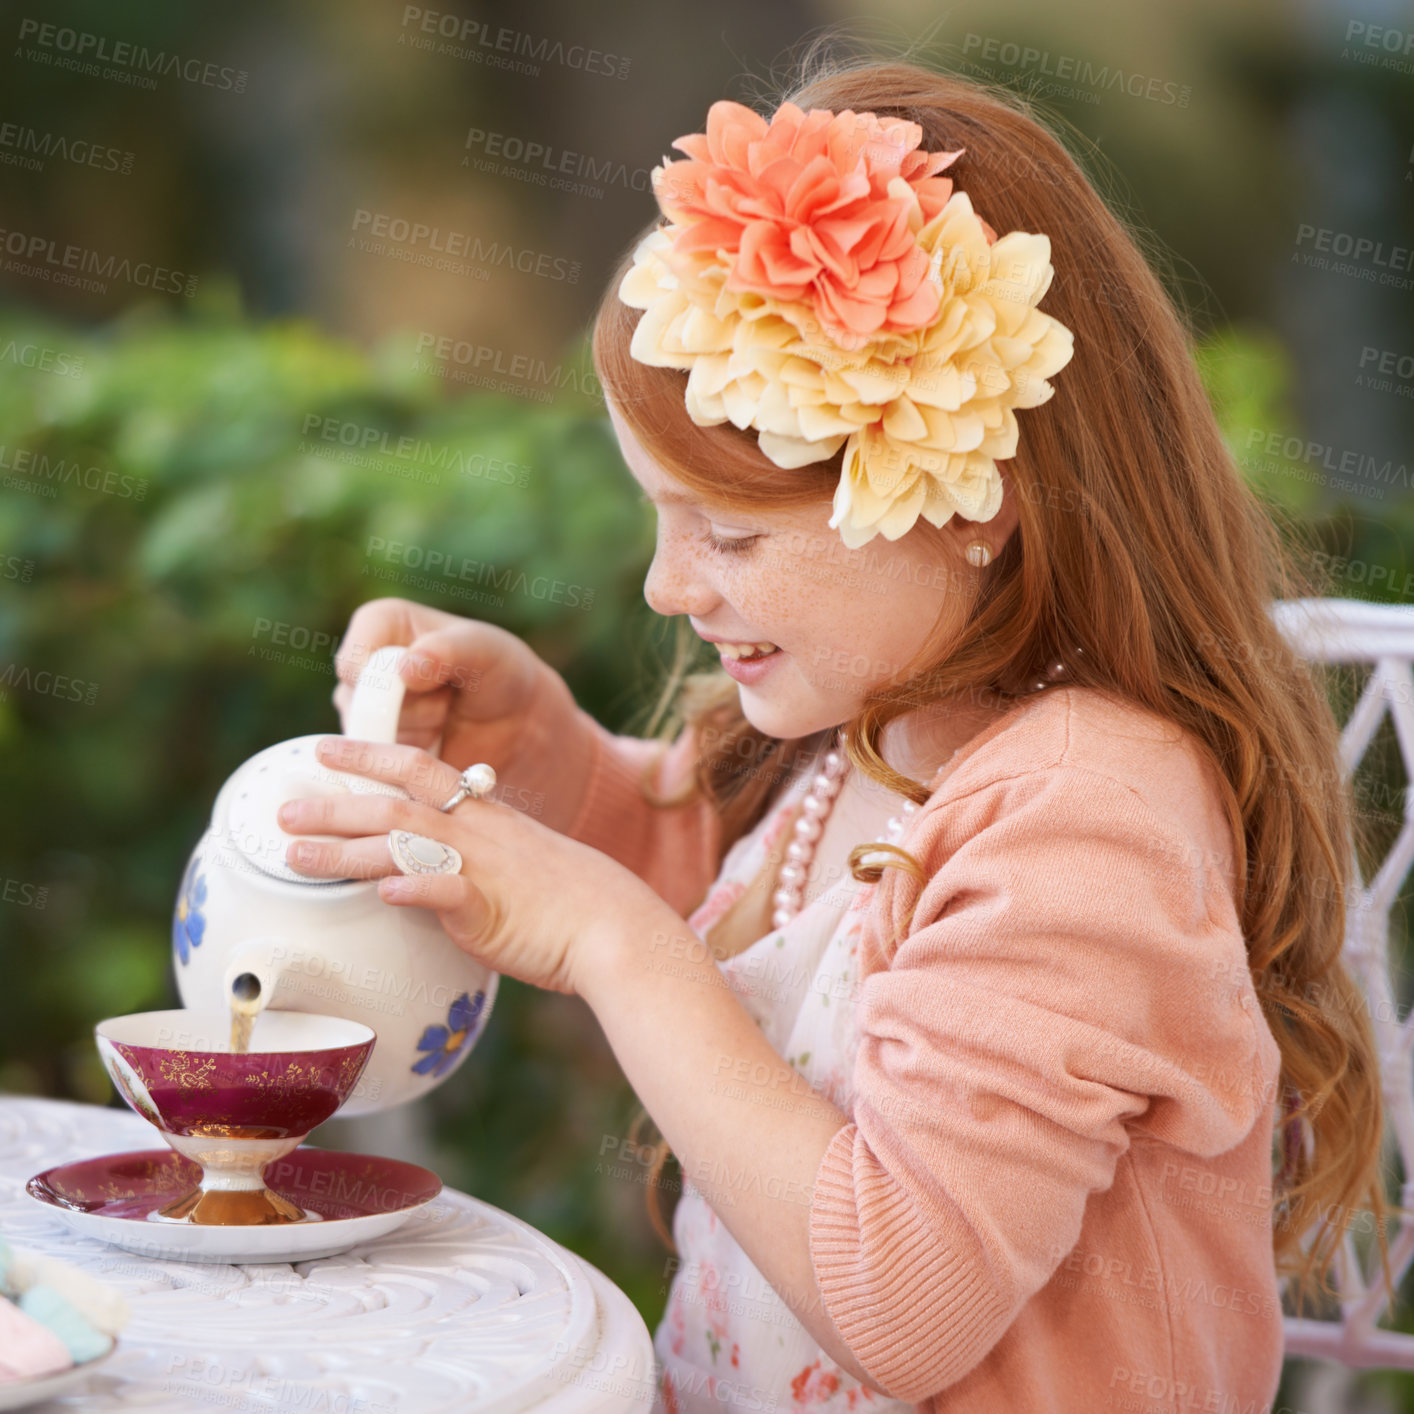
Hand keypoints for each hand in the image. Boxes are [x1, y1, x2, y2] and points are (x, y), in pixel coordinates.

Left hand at [276, 735, 664, 996]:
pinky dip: (414, 889)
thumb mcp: (518, 864)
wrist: (617, 927)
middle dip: (334, 804)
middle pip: (394, 806)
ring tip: (294, 856)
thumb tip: (428, 871)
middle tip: (282, 808)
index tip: (323, 748)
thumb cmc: (571, 903)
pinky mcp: (490, 912)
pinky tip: (380, 892)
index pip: (419, 769)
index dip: (369, 755)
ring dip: (344, 850)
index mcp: (485, 817)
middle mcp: (477, 834)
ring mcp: (482, 870)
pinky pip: (448, 894)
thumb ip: (470, 860)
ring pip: (404, 846)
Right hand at [331, 597, 596, 834]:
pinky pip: (372, 767)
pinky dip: (407, 764)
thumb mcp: (484, 651)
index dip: (384, 683)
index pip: (353, 662)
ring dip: (411, 740)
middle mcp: (361, 667)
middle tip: (445, 706)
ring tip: (444, 723)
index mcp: (379, 624)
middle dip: (406, 715)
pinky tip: (437, 748)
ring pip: (365, 740)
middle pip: (357, 706)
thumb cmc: (500, 673)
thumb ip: (448, 651)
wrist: (516, 724)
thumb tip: (406, 669)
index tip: (423, 682)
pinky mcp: (372, 749)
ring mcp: (362, 710)